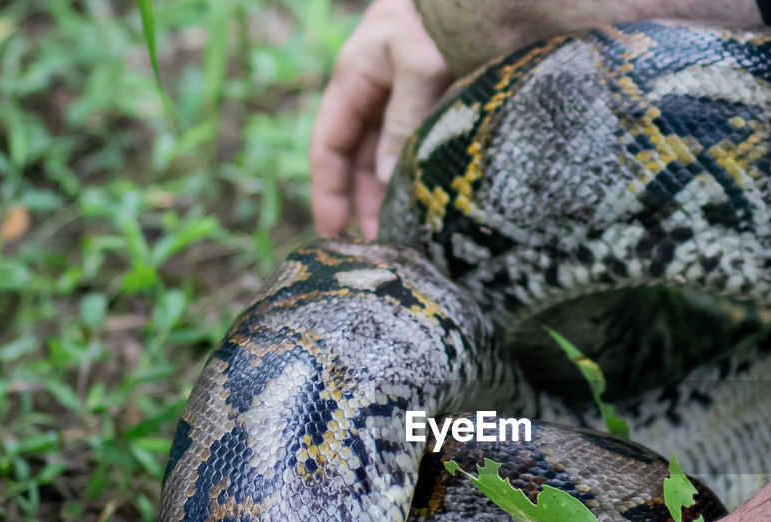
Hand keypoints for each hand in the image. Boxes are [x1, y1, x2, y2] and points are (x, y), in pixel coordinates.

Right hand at [310, 0, 452, 238]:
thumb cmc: (442, 17)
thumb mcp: (419, 66)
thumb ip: (404, 120)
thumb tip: (391, 182)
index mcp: (355, 79)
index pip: (329, 147)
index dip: (328, 192)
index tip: (332, 235)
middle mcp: (377, 91)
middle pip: (361, 159)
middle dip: (365, 203)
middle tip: (379, 249)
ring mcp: (407, 96)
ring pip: (392, 156)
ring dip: (395, 195)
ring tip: (407, 235)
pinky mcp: (439, 101)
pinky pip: (421, 146)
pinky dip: (422, 175)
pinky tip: (434, 201)